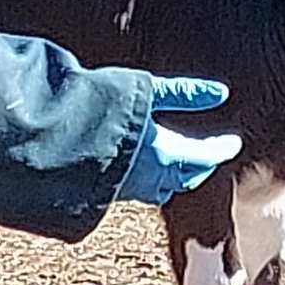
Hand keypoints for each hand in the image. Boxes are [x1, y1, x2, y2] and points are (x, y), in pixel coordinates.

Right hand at [112, 75, 241, 208]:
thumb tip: (221, 92)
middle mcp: (150, 178)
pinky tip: (142, 168)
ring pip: (161, 188)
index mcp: (164, 154)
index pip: (203, 157)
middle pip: (184, 177)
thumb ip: (183, 92)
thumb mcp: (145, 91)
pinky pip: (138, 190)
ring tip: (178, 163)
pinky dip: (150, 180)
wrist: (52, 138)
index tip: (232, 143)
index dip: (220, 149)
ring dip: (175, 177)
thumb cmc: (102, 108)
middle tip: (209, 154)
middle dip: (198, 167)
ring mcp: (127, 189)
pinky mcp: (106, 193)